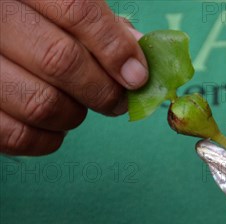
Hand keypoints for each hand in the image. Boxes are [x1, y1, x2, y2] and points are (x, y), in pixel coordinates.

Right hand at [0, 0, 147, 154]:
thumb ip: (99, 26)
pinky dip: (48, 139)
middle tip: (117, 102)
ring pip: (41, 103)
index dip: (114, 48)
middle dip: (103, 90)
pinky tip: (53, 126)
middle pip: (60, 60)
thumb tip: (138, 62)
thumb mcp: (60, 8)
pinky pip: (17, 136)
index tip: (137, 77)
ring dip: (74, 115)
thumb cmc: (32, 25)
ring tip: (76, 108)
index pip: (76, 10)